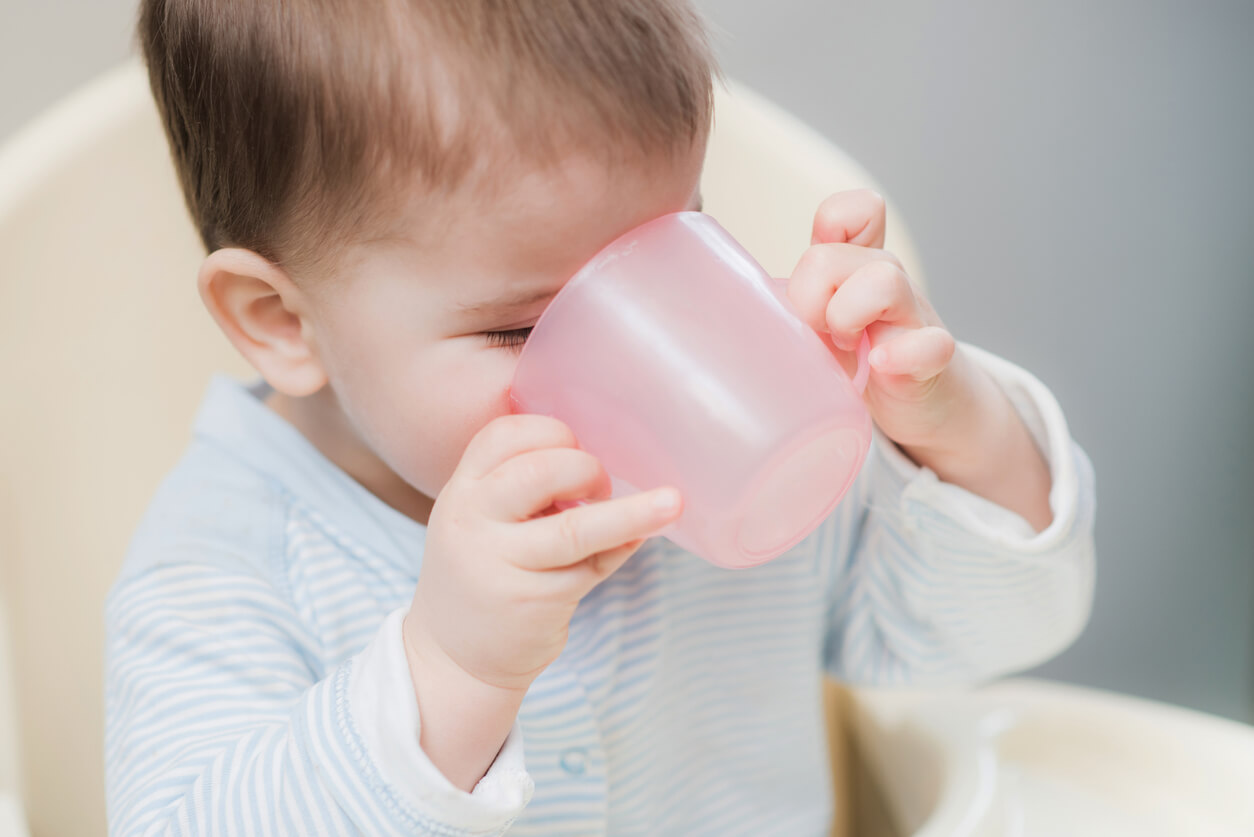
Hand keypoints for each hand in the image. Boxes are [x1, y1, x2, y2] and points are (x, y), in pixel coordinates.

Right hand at [405, 413, 681, 694]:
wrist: (453, 657)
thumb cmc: (483, 573)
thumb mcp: (482, 522)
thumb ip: (523, 488)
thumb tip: (606, 463)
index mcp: (461, 491)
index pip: (503, 435)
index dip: (551, 431)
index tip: (574, 447)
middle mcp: (471, 522)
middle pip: (539, 471)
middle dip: (586, 469)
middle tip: (600, 487)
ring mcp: (500, 565)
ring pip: (576, 528)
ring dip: (631, 513)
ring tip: (672, 503)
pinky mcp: (532, 603)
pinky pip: (592, 568)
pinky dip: (621, 548)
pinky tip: (637, 540)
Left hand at [783, 189, 1052, 530]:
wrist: (924, 404)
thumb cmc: (860, 358)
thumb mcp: (818, 325)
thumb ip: (784, 306)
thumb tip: (713, 314)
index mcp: (856, 266)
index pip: (856, 211)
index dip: (834, 224)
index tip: (814, 274)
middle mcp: (887, 279)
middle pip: (838, 255)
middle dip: (811, 295)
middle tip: (816, 334)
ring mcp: (914, 316)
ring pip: (885, 279)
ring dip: (848, 314)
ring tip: (845, 349)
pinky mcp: (934, 359)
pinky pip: (930, 343)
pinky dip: (902, 352)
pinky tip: (879, 365)